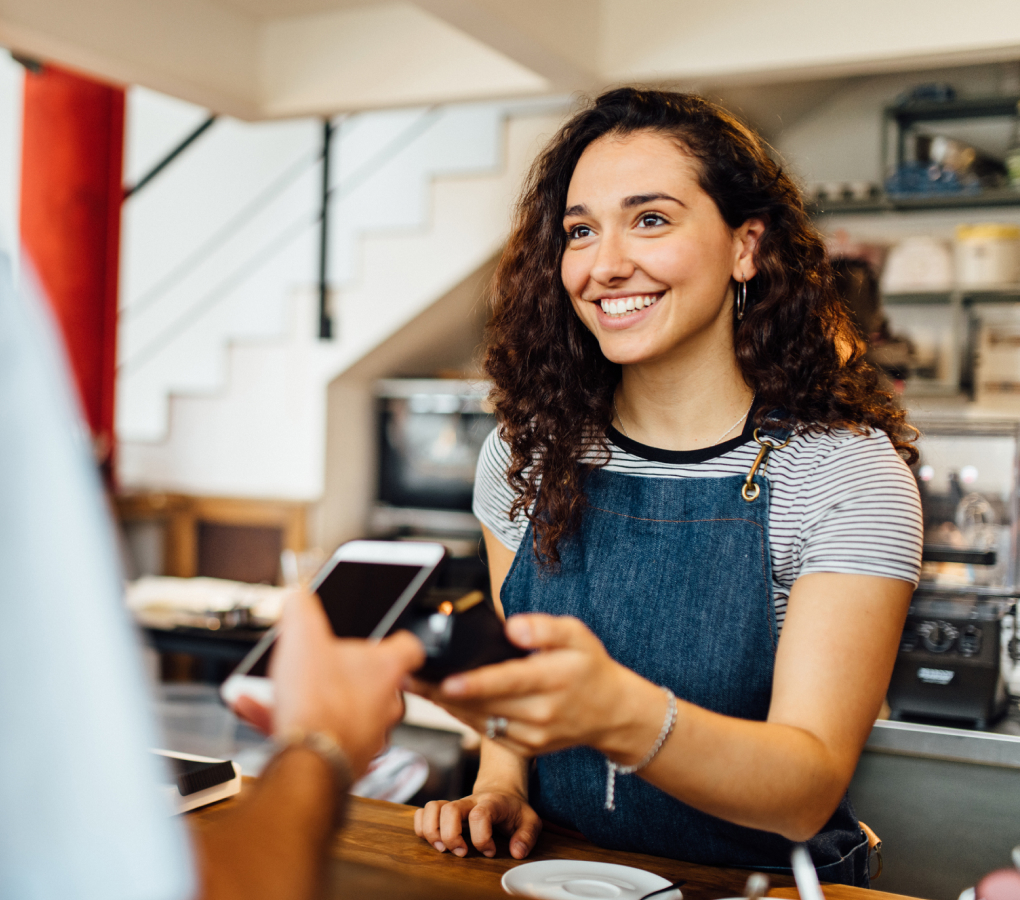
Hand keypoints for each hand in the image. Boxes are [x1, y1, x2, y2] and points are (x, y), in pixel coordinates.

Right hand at [269, 590, 424, 776]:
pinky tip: (256, 708)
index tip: (382, 636)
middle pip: (371, 679)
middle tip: (316, 662)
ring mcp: (368, 734)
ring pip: (339, 708)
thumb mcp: (303, 638)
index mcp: (386, 669)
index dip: (395, 638)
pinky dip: (289, 720)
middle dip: (341, 670)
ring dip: (310, 696)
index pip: (409, 647)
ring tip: (278, 687)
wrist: (308, 762)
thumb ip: (302, 610)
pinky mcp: (345, 759)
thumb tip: (298, 597)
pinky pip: (317, 733)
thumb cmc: (318, 702)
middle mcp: (385, 703)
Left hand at [408, 614, 662, 762]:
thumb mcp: (578, 634)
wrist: (613, 713)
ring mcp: (533, 736)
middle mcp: (542, 713)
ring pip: (480, 722)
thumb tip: (512, 628)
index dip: (474, 684)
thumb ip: (545, 628)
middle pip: (484, 705)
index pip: (508, 682)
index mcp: (553, 681)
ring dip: (445, 706)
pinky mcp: (526, 749)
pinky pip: (487, 733)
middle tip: (408, 675)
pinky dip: (463, 717)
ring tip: (414, 686)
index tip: (446, 681)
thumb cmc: (590, 668)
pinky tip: (442, 701)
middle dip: (442, 692)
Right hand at [413, 789, 541, 858]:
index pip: (480, 815)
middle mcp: (469, 801)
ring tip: (442, 848)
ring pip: (432, 807)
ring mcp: (455, 805)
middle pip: (450, 810)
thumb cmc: (513, 810)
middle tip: (462, 852)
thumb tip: (516, 852)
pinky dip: (421, 827)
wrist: (501, 790)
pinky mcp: (443, 811)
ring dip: (431, 831)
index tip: (490, 851)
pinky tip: (434, 840)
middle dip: (451, 836)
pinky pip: (423, 812)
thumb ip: (527, 835)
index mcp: (491, 803)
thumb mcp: (530, 820)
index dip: (482, 838)